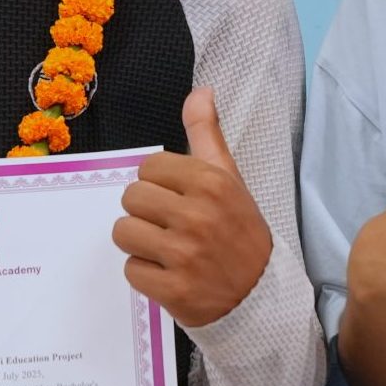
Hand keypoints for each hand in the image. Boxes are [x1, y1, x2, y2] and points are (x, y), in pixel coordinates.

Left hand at [113, 87, 272, 327]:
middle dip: (146, 212)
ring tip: (165, 248)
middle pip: (131, 197)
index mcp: (211, 183)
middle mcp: (197, 216)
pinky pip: (130, 269)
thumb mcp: (229, 179)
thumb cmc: (239, 231)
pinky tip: (168, 272)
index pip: (148, 167)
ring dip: (139, 242)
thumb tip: (201, 91)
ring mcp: (184, 255)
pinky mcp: (173, 289)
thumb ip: (207, 134)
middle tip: (170, 225)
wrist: (262, 295)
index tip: (177, 198)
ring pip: (123, 232)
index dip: (158, 183)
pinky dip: (145, 273)